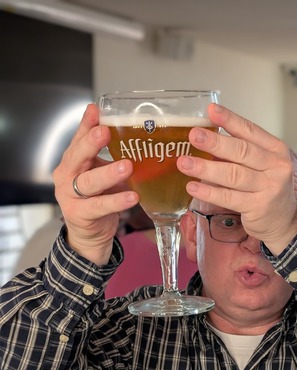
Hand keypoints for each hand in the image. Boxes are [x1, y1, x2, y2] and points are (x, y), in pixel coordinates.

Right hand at [52, 104, 138, 264]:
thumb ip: (110, 155)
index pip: (78, 139)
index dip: (86, 124)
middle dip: (91, 143)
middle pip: (77, 156)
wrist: (90, 235)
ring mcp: (70, 196)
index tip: (96, 110)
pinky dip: (117, 201)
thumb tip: (133, 132)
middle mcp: (66, 176)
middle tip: (106, 132)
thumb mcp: (100, 173)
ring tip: (127, 166)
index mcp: (72, 161)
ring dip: (108, 174)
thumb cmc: (97, 199)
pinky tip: (132, 197)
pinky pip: (100, 206)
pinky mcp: (79, 215)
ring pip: (88, 183)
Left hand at [177, 104, 296, 254]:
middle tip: (194, 135)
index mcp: (276, 150)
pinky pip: (229, 197)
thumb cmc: (267, 188)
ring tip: (185, 163)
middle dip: (215, 143)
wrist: (284, 221)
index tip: (211, 110)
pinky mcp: (258, 207)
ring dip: (206, 169)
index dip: (230, 120)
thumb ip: (240, 153)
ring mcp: (268, 188)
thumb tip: (206, 138)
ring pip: (233, 175)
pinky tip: (193, 187)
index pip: (251, 131)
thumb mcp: (262, 165)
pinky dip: (209, 192)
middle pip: (242, 151)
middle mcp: (275, 167)